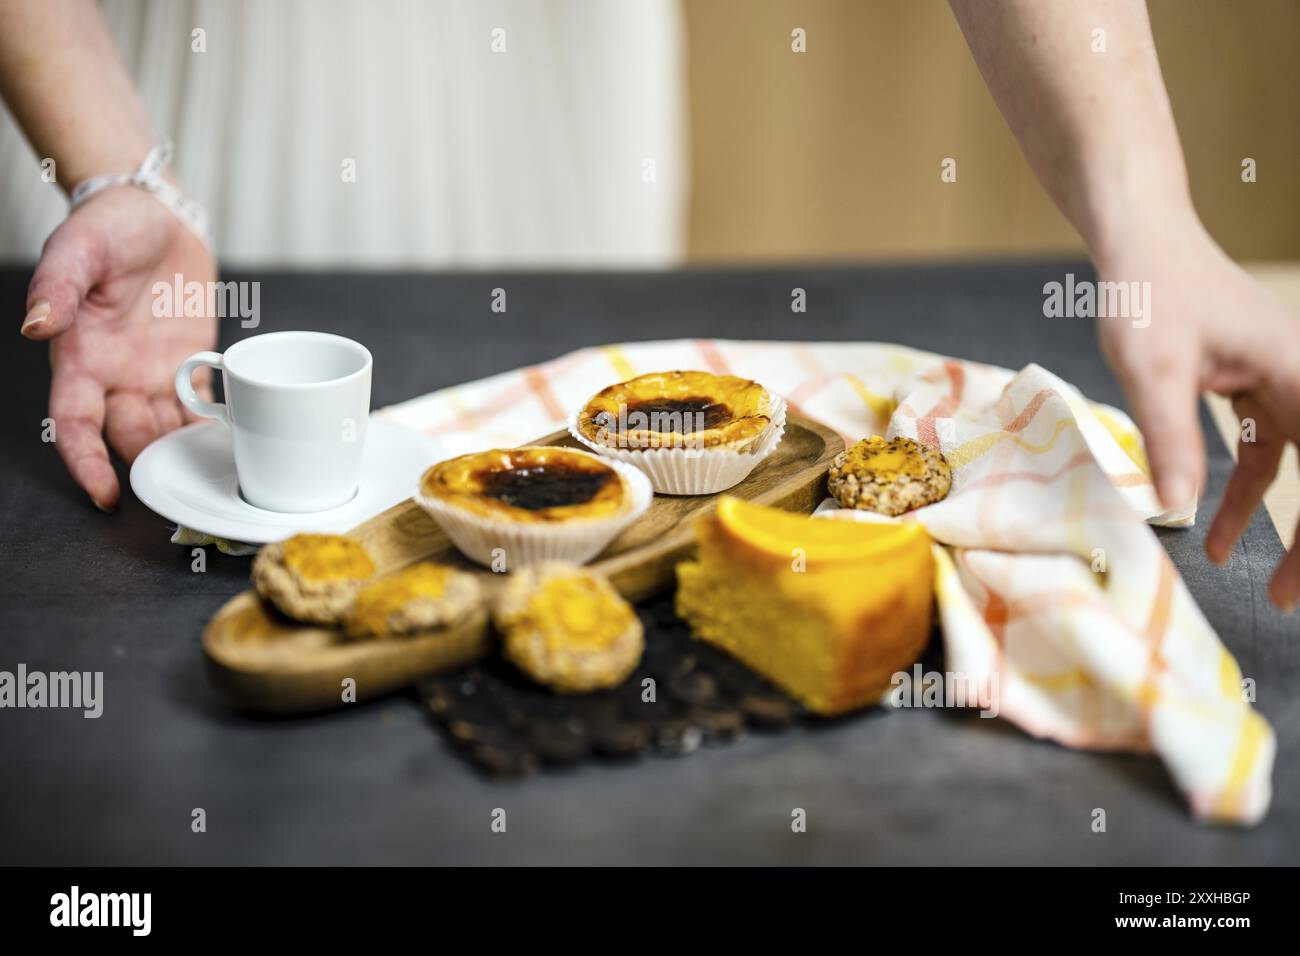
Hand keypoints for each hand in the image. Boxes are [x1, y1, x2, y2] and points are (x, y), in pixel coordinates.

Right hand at [21, 186, 217, 510]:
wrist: (156, 211)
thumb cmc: (110, 225)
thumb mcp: (80, 246)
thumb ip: (58, 285)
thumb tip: (36, 325)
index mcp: (81, 357)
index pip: (74, 425)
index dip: (86, 463)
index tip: (106, 494)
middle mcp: (116, 376)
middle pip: (128, 438)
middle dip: (152, 463)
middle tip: (185, 483)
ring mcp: (155, 374)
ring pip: (166, 432)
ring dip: (186, 453)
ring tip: (219, 470)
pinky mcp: (191, 365)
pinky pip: (202, 409)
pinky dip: (216, 428)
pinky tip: (241, 441)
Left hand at [1094, 217, 1299, 609]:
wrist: (1141, 242)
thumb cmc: (1149, 292)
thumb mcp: (1152, 370)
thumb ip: (1170, 437)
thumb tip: (1176, 509)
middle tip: (1295, 599)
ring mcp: (1287, 384)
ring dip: (1292, 528)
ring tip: (1278, 590)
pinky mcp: (1257, 390)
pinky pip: (1265, 454)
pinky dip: (1244, 495)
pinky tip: (1212, 536)